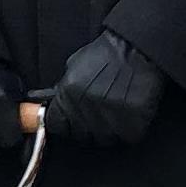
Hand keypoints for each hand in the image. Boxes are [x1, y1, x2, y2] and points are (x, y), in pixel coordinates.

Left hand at [46, 31, 166, 146]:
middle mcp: (86, 106)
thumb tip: (49, 104)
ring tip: (117, 112)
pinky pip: (129, 136)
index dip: (65, 125)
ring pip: (105, 139)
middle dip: (89, 128)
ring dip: (111, 130)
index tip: (72, 123)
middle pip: (81, 135)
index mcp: (68, 94)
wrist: (137, 47)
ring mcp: (110, 115)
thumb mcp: (74, 67)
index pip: (56, 124)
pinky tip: (132, 113)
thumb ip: (63, 89)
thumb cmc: (106, 55)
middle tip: (100, 115)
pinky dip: (131, 129)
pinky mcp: (133, 120)